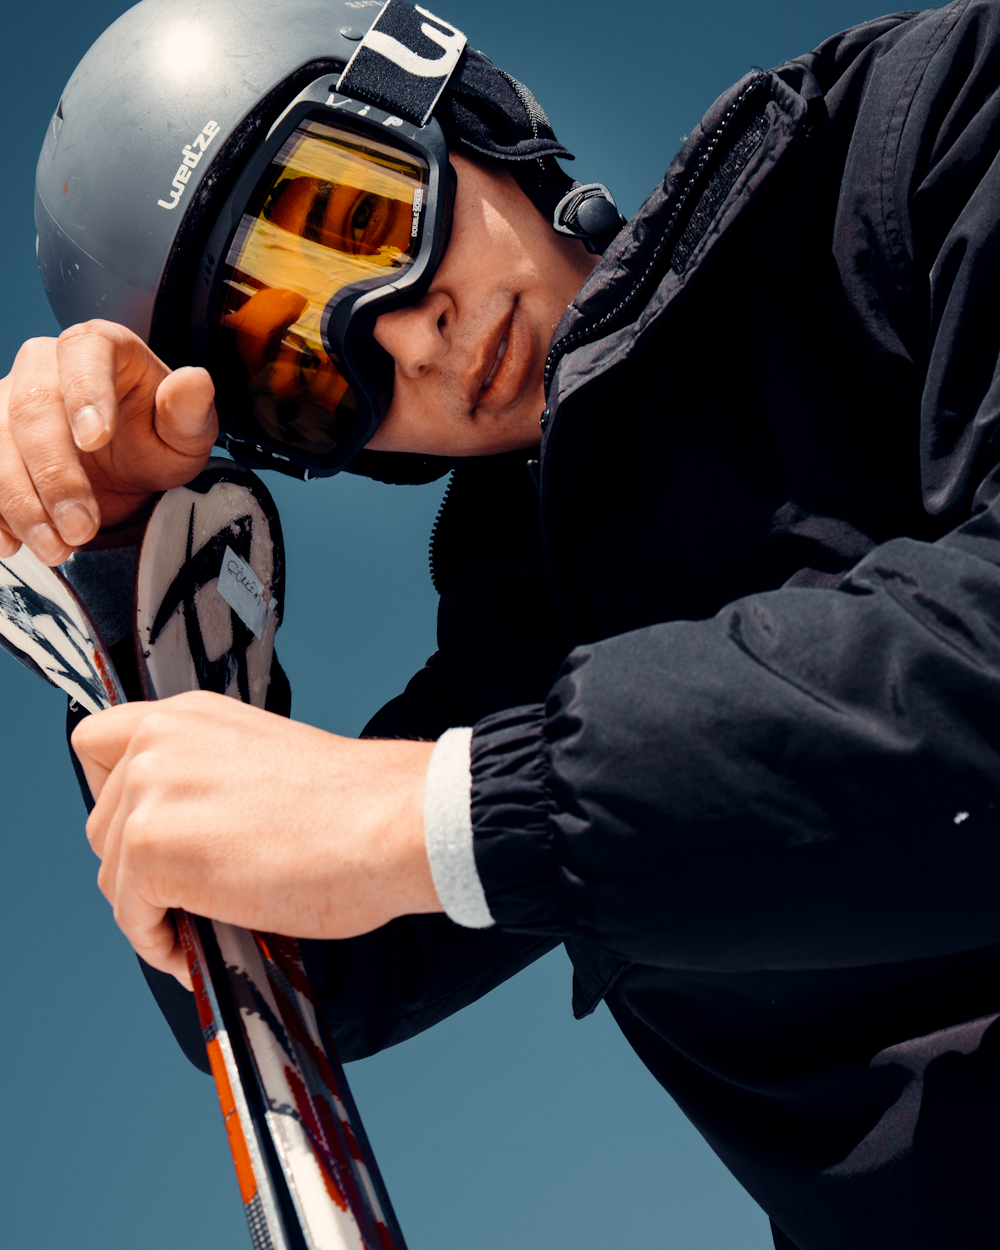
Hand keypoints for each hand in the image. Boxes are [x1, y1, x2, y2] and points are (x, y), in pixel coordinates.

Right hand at [0, 320, 217, 563]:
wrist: (122, 466)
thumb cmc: (154, 439)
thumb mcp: (186, 433)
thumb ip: (190, 411)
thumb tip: (195, 381)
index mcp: (97, 347)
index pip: (84, 354)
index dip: (86, 394)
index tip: (95, 440)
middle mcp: (42, 365)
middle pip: (31, 409)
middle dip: (55, 476)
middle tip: (83, 527)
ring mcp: (5, 401)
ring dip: (21, 504)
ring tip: (56, 548)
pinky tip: (10, 543)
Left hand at [71, 692, 440, 985]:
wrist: (391, 823)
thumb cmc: (353, 804)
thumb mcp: (261, 763)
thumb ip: (206, 780)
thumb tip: (183, 839)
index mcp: (188, 714)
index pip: (95, 744)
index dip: (114, 797)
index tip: (146, 831)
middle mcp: (159, 742)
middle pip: (100, 822)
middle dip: (137, 865)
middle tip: (185, 894)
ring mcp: (151, 793)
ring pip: (112, 874)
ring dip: (149, 908)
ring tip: (198, 926)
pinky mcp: (153, 850)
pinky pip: (130, 917)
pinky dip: (157, 944)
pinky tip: (195, 949)